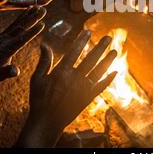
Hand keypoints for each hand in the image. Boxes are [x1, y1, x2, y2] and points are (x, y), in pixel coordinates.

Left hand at [0, 7, 45, 81]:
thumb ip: (7, 72)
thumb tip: (16, 71)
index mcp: (6, 49)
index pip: (21, 40)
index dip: (32, 32)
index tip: (42, 25)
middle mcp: (6, 39)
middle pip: (21, 27)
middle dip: (33, 18)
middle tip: (43, 10)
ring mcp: (5, 35)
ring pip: (19, 23)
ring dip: (29, 14)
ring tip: (39, 7)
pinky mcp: (5, 33)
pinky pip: (15, 23)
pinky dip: (22, 15)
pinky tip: (29, 10)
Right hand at [17, 31, 117, 146]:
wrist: (46, 122)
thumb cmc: (39, 99)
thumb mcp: (37, 79)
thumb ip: (44, 61)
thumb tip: (44, 44)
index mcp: (61, 72)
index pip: (74, 51)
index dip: (82, 40)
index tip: (88, 31)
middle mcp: (74, 78)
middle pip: (91, 59)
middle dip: (100, 47)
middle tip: (108, 37)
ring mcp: (82, 89)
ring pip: (99, 71)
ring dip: (108, 61)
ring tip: (115, 51)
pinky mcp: (87, 98)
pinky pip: (100, 87)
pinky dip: (108, 79)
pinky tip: (115, 72)